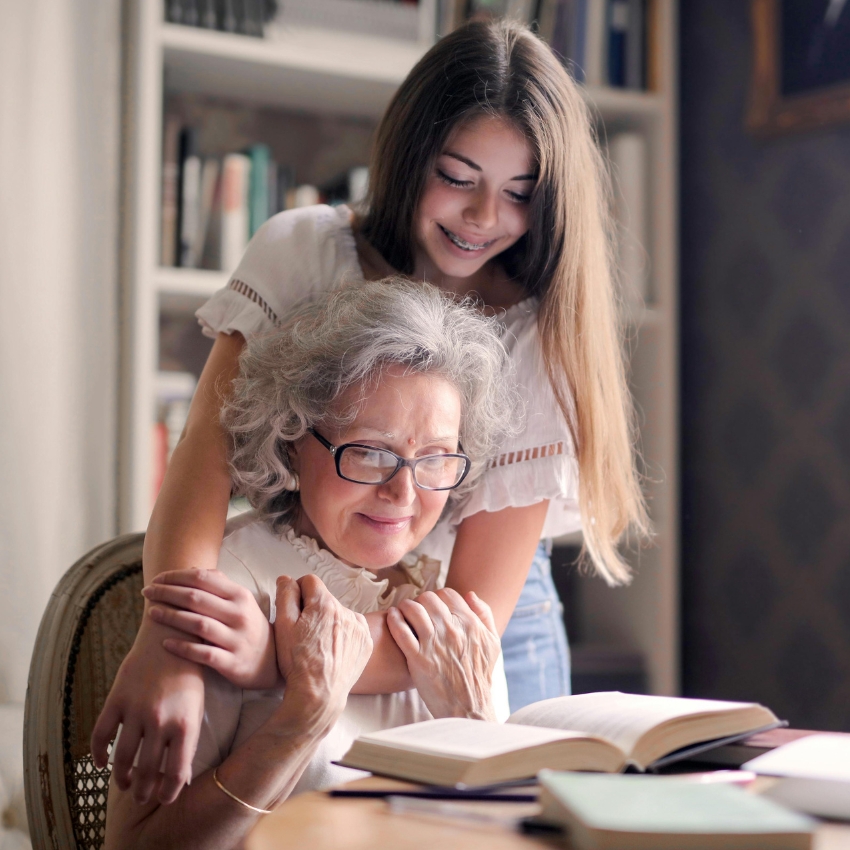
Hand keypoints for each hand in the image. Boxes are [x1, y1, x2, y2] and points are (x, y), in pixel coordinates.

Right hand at [90, 616, 204, 804]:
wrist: (172, 634)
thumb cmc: (189, 673)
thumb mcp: (196, 706)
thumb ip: (187, 741)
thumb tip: (179, 778)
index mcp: (185, 724)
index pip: (175, 772)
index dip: (168, 792)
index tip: (164, 798)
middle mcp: (160, 720)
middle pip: (147, 770)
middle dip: (144, 789)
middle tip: (142, 796)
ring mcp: (136, 710)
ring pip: (122, 758)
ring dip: (122, 777)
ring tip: (125, 784)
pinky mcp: (117, 699)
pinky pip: (101, 734)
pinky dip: (98, 754)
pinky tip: (101, 763)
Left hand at [142, 569, 277, 689]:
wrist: (271, 661)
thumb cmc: (248, 626)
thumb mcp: (241, 602)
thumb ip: (219, 585)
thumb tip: (192, 570)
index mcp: (240, 596)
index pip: (203, 579)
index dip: (176, 577)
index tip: (157, 579)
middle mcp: (239, 615)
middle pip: (196, 599)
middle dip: (167, 593)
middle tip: (146, 591)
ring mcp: (236, 639)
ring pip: (198, 624)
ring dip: (171, 617)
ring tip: (151, 613)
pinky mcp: (231, 662)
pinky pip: (203, 654)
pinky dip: (182, 648)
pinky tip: (164, 643)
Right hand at [274, 575, 372, 730]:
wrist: (319, 695)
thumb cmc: (297, 662)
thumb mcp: (282, 626)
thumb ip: (285, 595)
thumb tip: (287, 578)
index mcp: (324, 604)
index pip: (310, 581)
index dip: (298, 592)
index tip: (294, 610)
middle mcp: (346, 610)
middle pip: (325, 599)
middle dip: (313, 609)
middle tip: (304, 633)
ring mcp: (359, 627)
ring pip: (339, 613)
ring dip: (330, 621)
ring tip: (319, 644)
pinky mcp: (366, 642)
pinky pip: (353, 628)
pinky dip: (344, 634)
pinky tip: (333, 650)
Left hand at [387, 588, 500, 721]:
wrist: (468, 708)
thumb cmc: (480, 677)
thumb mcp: (492, 644)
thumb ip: (484, 615)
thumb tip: (470, 594)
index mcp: (470, 624)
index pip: (448, 594)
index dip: (438, 597)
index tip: (432, 606)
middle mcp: (451, 630)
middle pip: (428, 598)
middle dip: (420, 601)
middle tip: (416, 610)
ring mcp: (433, 643)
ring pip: (413, 609)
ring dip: (405, 607)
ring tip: (402, 612)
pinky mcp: (417, 658)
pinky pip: (400, 630)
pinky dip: (394, 619)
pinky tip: (392, 617)